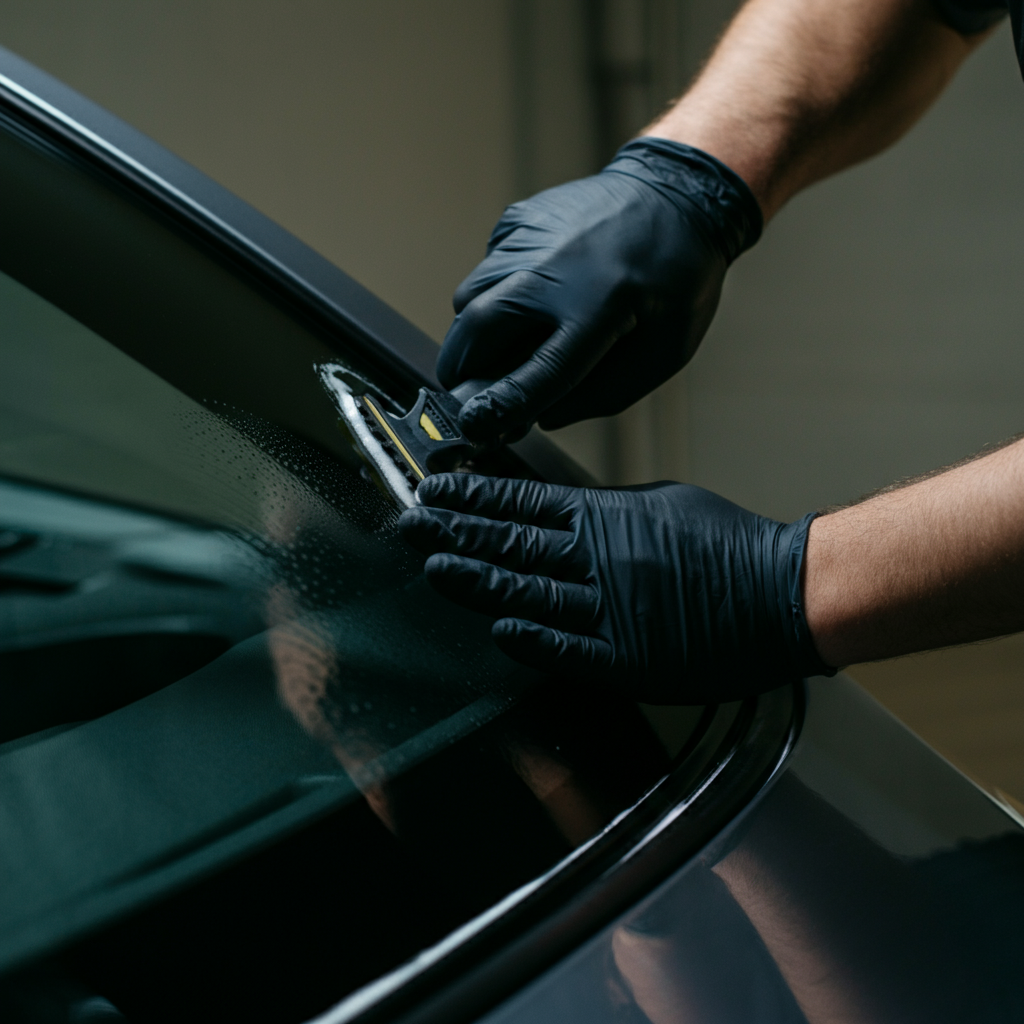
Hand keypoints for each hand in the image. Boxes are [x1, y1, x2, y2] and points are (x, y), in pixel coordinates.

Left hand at [399, 474, 833, 703]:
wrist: (783, 594)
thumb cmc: (725, 544)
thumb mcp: (658, 502)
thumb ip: (602, 509)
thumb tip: (556, 509)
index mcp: (606, 519)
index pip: (523, 505)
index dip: (473, 497)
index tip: (435, 490)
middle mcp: (600, 561)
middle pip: (513, 546)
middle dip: (456, 534)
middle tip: (410, 525)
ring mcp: (612, 612)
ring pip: (529, 593)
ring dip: (478, 581)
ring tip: (434, 566)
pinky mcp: (630, 659)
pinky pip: (571, 651)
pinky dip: (534, 640)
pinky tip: (498, 629)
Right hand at [437, 138, 761, 442]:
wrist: (678, 194)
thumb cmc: (677, 284)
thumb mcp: (660, 355)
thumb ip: (599, 394)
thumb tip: (538, 416)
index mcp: (601, 306)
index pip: (536, 371)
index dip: (499, 406)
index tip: (475, 426)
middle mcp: (557, 267)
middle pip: (477, 328)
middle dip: (461, 369)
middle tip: (467, 391)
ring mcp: (531, 236)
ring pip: (470, 297)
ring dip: (474, 332)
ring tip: (506, 343)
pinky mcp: (518, 220)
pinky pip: (487, 269)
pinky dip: (496, 294)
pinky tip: (532, 293)